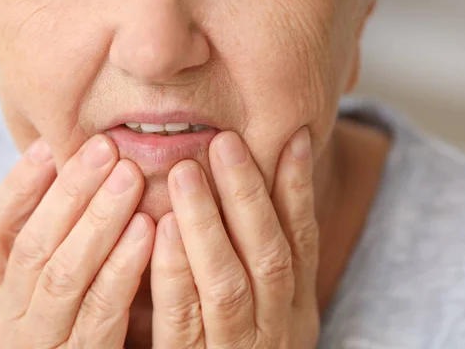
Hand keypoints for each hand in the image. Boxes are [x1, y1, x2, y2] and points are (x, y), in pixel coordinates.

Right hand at [0, 135, 154, 347]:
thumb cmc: (74, 316)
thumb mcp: (51, 279)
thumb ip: (59, 232)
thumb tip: (78, 162)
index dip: (18, 185)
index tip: (50, 144)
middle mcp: (10, 314)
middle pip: (33, 245)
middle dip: (70, 192)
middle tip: (106, 149)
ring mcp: (43, 339)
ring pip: (65, 273)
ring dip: (99, 220)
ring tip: (129, 178)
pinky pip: (103, 307)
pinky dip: (124, 264)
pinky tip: (146, 229)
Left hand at [151, 127, 319, 347]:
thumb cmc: (240, 345)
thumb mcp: (266, 305)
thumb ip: (256, 254)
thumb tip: (257, 183)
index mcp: (296, 306)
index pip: (303, 239)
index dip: (298, 188)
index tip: (291, 136)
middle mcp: (277, 326)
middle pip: (269, 254)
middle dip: (248, 195)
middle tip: (223, 143)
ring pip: (229, 283)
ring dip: (209, 225)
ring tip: (188, 173)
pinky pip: (184, 320)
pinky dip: (175, 273)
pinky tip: (161, 230)